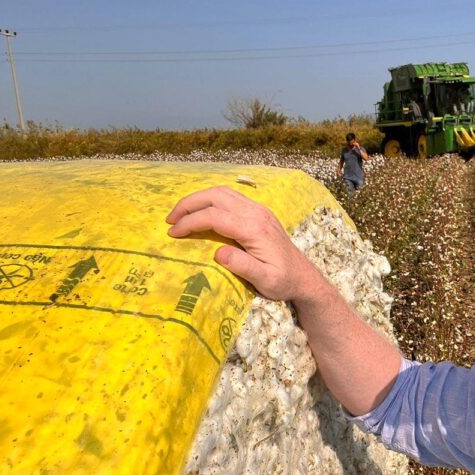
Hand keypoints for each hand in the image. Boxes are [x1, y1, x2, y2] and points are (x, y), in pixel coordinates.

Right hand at [166, 186, 318, 301]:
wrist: (303, 276)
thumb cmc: (283, 281)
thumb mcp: (266, 280)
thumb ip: (243, 266)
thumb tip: (218, 253)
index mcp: (255, 229)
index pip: (215, 216)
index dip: (190, 222)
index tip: (173, 233)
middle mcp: (256, 213)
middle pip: (216, 196)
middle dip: (189, 204)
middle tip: (170, 220)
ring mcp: (258, 210)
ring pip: (222, 192)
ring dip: (198, 200)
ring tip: (180, 215)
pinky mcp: (258, 212)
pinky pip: (230, 197)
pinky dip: (210, 201)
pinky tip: (200, 212)